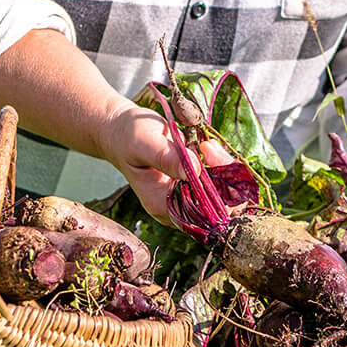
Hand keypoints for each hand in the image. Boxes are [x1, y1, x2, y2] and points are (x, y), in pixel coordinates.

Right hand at [103, 104, 237, 224]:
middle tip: (209, 147)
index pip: (203, 213)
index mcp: (163, 206)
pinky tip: (208, 148)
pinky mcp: (194, 184)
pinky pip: (219, 180)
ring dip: (223, 167)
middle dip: (225, 175)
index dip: (218, 190)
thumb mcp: (145, 143)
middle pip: (219, 205)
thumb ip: (167, 158)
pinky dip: (220, 164)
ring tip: (207, 146)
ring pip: (224, 192)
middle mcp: (178, 207)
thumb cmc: (128, 137)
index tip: (210, 156)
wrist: (121, 132)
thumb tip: (196, 170)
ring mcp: (187, 196)